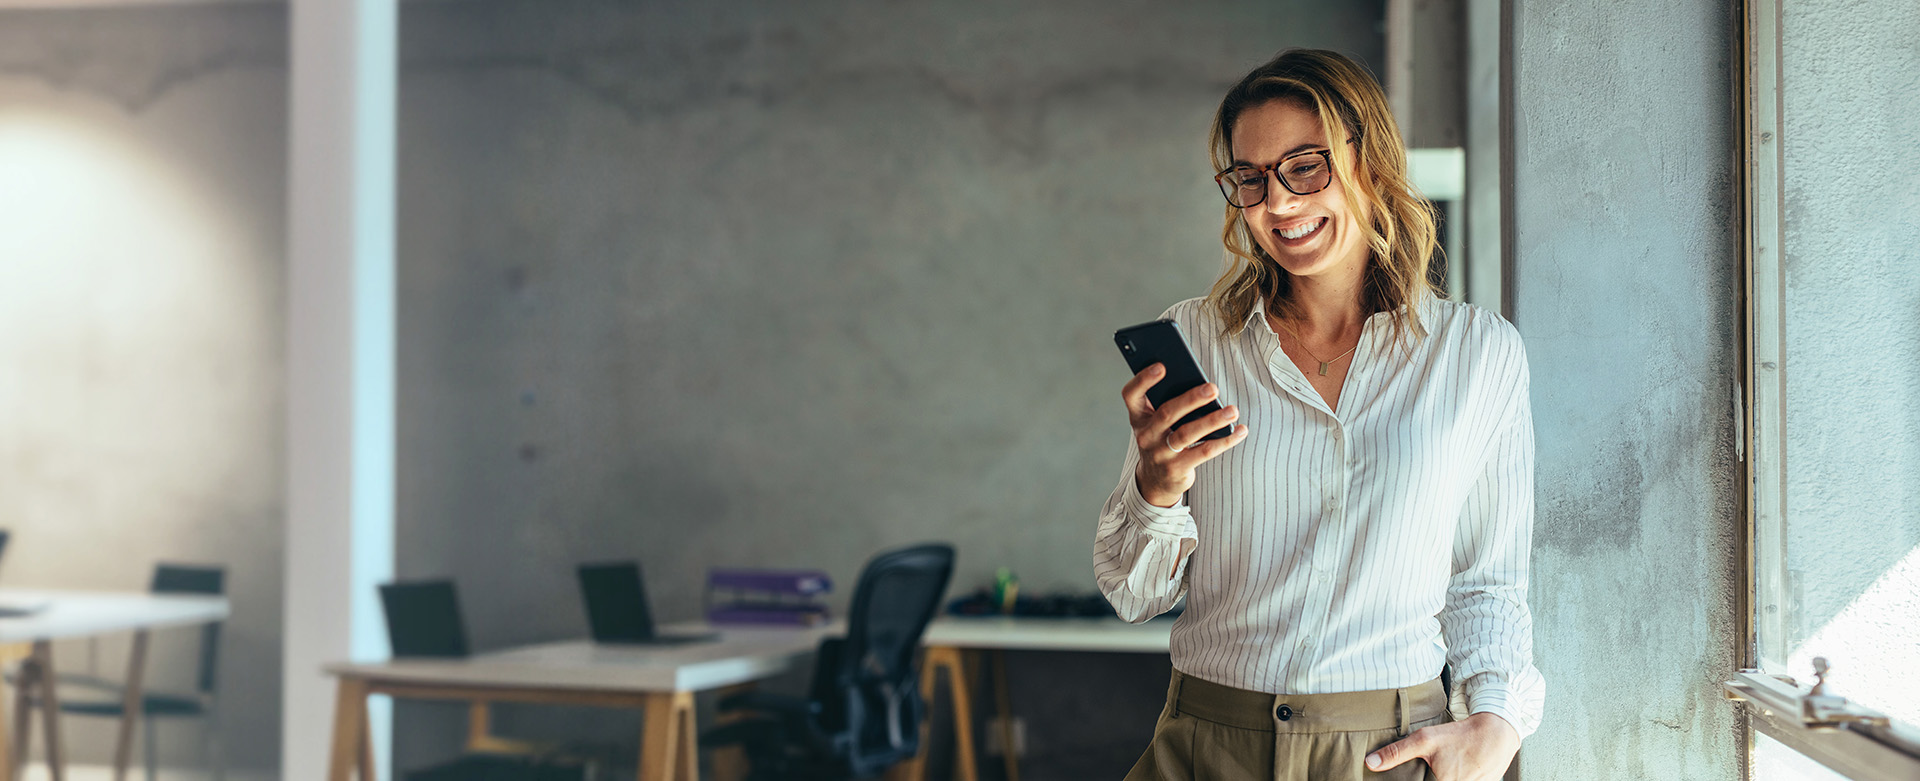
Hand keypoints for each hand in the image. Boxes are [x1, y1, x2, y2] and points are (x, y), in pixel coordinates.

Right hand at [1121, 363, 1248, 506]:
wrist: (1155, 480)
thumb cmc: (1162, 439)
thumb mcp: (1157, 422)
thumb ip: (1170, 403)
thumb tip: (1204, 387)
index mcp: (1139, 416)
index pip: (1131, 394)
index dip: (1143, 380)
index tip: (1161, 366)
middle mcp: (1146, 435)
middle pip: (1167, 413)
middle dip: (1191, 399)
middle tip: (1213, 388)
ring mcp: (1160, 454)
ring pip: (1187, 434)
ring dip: (1212, 421)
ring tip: (1233, 410)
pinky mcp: (1177, 469)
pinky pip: (1204, 452)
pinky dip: (1225, 441)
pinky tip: (1240, 430)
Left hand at [1365, 712, 1518, 780]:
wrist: (1496, 734)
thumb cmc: (1460, 736)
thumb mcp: (1425, 740)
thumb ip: (1396, 753)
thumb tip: (1370, 763)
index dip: (1421, 780)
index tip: (1424, 775)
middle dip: (1431, 777)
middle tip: (1437, 767)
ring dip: (1444, 777)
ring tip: (1447, 767)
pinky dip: (1458, 778)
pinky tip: (1457, 770)